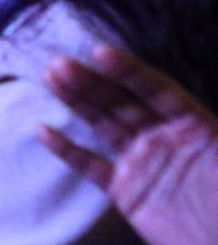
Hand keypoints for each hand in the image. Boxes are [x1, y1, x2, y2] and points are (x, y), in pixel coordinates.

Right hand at [38, 45, 217, 244]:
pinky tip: (44, 130)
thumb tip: (198, 111)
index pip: (156, 90)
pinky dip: (68, 150)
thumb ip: (214, 132)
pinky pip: (92, 166)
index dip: (129, 71)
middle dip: (91, 81)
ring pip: (104, 124)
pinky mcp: (127, 192)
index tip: (99, 53)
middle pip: (123, 102)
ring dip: (76, 101)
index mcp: (195, 125)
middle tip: (59, 63)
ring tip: (49, 77)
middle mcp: (165, 138)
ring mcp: (143, 163)